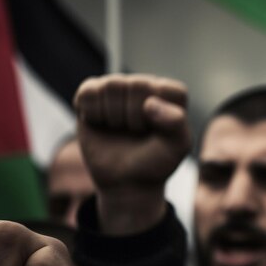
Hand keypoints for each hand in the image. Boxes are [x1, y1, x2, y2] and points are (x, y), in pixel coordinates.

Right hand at [74, 74, 190, 233]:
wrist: (125, 181)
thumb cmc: (154, 162)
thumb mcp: (176, 147)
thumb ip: (177, 123)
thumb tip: (149, 103)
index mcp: (170, 94)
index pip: (165, 89)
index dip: (159, 115)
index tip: (157, 132)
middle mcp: (144, 86)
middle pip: (136, 85)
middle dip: (134, 117)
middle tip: (135, 132)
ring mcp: (118, 88)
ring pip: (111, 85)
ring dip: (113, 115)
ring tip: (119, 128)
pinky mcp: (93, 95)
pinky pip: (88, 92)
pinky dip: (92, 112)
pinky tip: (99, 123)